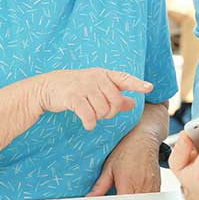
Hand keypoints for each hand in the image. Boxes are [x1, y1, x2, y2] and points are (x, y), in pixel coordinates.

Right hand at [36, 68, 152, 129]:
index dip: (137, 84)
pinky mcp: (73, 97)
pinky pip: (89, 116)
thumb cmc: (77, 88)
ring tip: (91, 115)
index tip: (149, 87)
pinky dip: (90, 123)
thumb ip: (116, 96)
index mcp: (104, 75)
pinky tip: (87, 124)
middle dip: (111, 112)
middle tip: (101, 114)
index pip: (124, 78)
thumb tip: (133, 103)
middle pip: (115, 101)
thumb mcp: (97, 89)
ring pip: (103, 110)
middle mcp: (96, 78)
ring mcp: (84, 86)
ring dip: (98, 118)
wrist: (48, 87)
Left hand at [86, 128, 160, 195]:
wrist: (144, 137)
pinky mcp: (158, 186)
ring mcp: (152, 187)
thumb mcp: (109, 166)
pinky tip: (135, 195)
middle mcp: (142, 187)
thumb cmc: (127, 148)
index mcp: (128, 183)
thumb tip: (90, 198)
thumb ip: (100, 186)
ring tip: (125, 197)